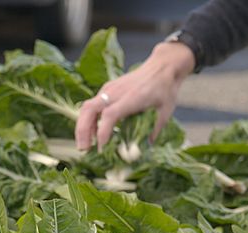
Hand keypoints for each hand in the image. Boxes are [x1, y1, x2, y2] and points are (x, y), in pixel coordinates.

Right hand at [75, 42, 194, 150]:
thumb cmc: (165, 89)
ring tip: (85, 145)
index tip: (101, 148)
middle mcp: (116, 92)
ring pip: (87, 107)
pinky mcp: (107, 89)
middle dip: (83, 131)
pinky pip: (92, 105)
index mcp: (131, 98)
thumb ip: (153, 132)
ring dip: (83, 127)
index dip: (103, 132)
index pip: (110, 115)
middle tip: (83, 150)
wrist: (162, 67)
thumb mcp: (164, 113)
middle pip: (89, 109)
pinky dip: (89, 120)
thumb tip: (143, 149)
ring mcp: (109, 89)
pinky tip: (93, 133)